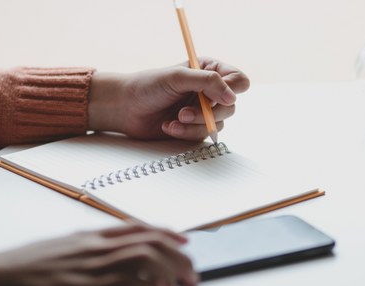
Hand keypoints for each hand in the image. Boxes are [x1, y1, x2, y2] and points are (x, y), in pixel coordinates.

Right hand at [0, 224, 196, 285]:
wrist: (0, 273)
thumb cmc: (29, 264)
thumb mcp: (64, 249)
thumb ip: (89, 249)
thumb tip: (111, 255)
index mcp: (92, 235)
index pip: (139, 227)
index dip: (166, 232)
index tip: (185, 240)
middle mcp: (98, 244)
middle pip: (150, 239)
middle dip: (177, 254)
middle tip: (192, 271)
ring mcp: (94, 263)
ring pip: (146, 255)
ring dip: (171, 268)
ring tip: (184, 284)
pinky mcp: (89, 285)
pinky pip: (129, 281)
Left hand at [87, 57, 249, 139]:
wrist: (126, 107)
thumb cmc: (148, 86)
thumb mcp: (178, 77)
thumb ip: (208, 82)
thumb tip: (231, 97)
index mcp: (209, 71)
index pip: (238, 81)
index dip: (231, 90)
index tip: (217, 98)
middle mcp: (209, 91)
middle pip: (231, 106)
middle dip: (207, 112)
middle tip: (184, 112)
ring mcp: (203, 111)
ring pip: (218, 124)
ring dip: (194, 125)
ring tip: (174, 120)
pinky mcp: (195, 128)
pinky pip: (203, 136)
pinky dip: (186, 133)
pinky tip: (169, 126)